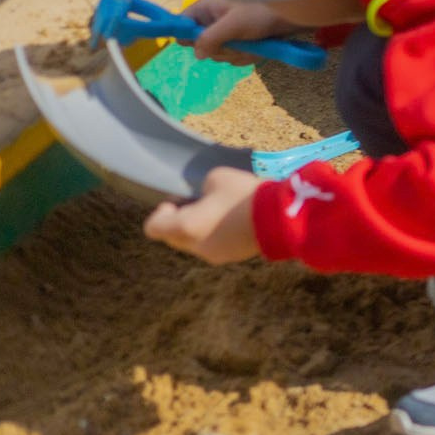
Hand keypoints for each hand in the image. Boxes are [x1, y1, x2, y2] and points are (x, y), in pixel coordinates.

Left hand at [143, 167, 261, 264]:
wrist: (281, 217)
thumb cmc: (243, 194)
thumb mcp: (217, 177)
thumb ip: (202, 189)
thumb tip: (205, 197)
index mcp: (185, 228)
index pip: (153, 228)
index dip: (161, 213)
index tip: (178, 201)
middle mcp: (195, 247)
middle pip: (173, 238)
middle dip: (180, 221)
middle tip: (199, 204)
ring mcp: (215, 255)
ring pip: (194, 243)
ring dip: (199, 230)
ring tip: (222, 212)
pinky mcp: (234, 257)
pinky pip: (214, 246)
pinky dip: (217, 235)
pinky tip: (237, 221)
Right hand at [183, 0, 295, 61]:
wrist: (297, 14)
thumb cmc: (262, 11)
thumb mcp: (233, 24)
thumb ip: (211, 38)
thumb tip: (197, 54)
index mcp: (206, 9)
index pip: (183, 24)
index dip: (188, 36)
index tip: (204, 43)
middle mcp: (214, 21)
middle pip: (203, 46)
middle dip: (223, 49)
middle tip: (237, 42)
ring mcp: (229, 33)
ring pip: (222, 54)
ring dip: (239, 53)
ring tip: (254, 41)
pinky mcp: (243, 42)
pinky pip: (237, 57)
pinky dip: (249, 55)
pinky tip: (261, 47)